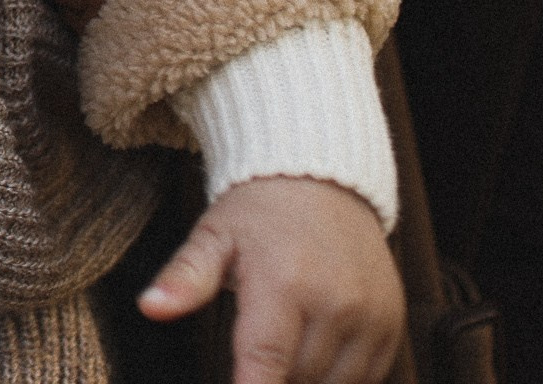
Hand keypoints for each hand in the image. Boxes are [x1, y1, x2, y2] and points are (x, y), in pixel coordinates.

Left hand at [138, 176, 403, 383]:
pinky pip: (368, 377)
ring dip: (304, 379)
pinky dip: (338, 377)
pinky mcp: (391, 322)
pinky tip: (315, 352)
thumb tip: (150, 307)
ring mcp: (371, 314)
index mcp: (285, 282)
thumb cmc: (258, 212)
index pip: (266, 361)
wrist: (322, 179)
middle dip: (270, 377)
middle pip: (296, 378)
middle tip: (253, 354)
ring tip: (281, 348)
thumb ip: (185, 277)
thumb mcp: (213, 236)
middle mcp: (336, 302)